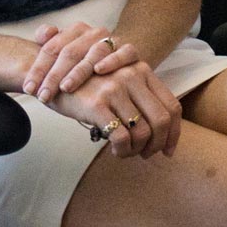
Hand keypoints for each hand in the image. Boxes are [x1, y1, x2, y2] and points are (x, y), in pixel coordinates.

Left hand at [21, 22, 139, 102]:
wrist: (120, 59)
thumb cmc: (86, 62)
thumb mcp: (66, 53)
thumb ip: (50, 42)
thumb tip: (43, 34)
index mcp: (75, 30)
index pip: (52, 47)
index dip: (38, 68)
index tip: (29, 89)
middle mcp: (93, 33)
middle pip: (70, 52)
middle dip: (54, 75)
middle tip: (43, 95)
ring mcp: (113, 40)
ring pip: (93, 53)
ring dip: (78, 71)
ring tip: (65, 87)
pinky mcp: (131, 51)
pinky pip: (123, 53)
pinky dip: (112, 60)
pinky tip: (99, 70)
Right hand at [51, 63, 182, 158]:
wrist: (51, 76)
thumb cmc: (87, 85)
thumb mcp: (118, 83)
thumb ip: (139, 98)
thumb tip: (161, 134)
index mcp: (143, 71)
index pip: (172, 106)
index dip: (174, 133)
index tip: (168, 151)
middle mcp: (133, 76)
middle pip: (162, 120)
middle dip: (158, 145)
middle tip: (146, 155)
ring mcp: (115, 89)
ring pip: (143, 132)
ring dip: (137, 151)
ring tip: (125, 152)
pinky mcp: (97, 104)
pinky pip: (121, 137)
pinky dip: (123, 151)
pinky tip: (115, 151)